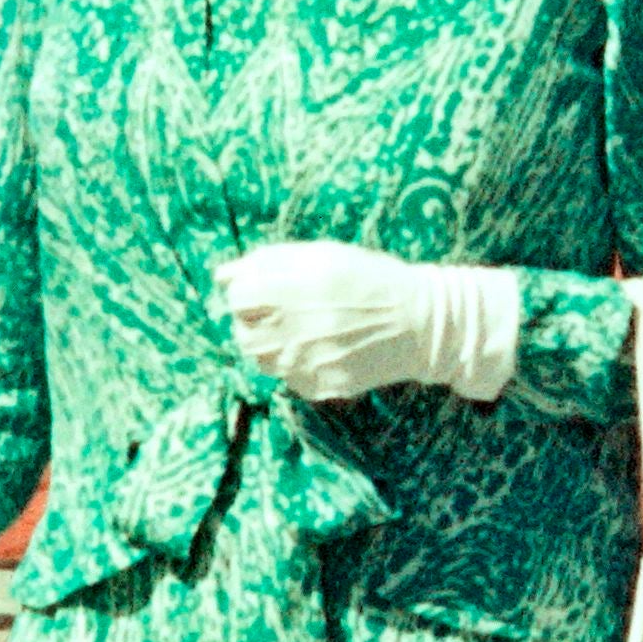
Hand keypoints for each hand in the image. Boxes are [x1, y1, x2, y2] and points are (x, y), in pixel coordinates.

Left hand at [215, 241, 525, 404]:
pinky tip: (318, 350)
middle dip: (252, 322)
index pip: (237, 297)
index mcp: (294, 288)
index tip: (264, 290)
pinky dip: (294, 366)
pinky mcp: (321, 386)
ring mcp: (307, 362)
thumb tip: (222, 274)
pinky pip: (288, 380)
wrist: (420, 322)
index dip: (247, 292)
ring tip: (296, 332)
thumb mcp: (321, 255)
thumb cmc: (370, 278)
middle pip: (242, 334)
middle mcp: (296, 328)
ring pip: (261, 361)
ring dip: (269, 346)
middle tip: (277, 314)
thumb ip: (268, 261)